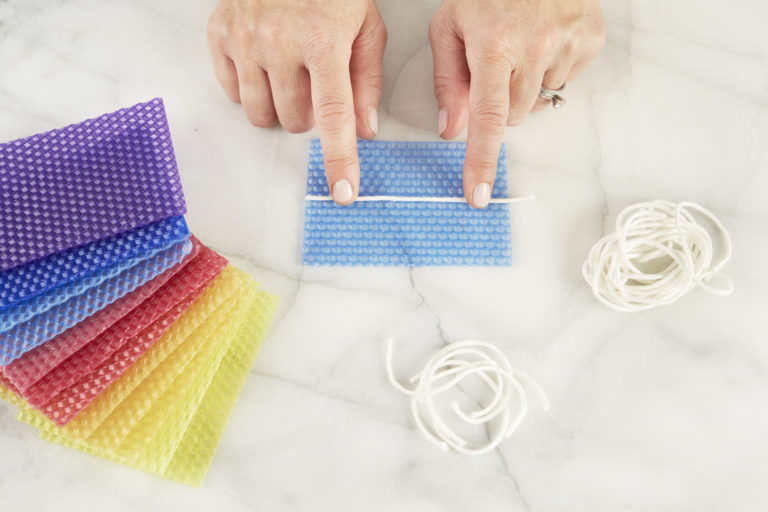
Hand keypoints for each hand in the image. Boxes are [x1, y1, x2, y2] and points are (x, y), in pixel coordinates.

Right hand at [207, 0, 386, 204]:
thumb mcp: (365, 27)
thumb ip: (367, 81)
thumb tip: (365, 130)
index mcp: (324, 41)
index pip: (334, 116)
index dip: (339, 159)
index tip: (343, 191)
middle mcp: (279, 43)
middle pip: (294, 121)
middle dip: (308, 114)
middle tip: (313, 84)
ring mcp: (245, 39)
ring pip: (260, 114)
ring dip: (278, 106)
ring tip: (288, 74)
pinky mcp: (220, 33)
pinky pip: (230, 91)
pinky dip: (248, 87)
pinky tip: (262, 63)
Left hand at [429, 0, 604, 206]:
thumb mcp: (450, 26)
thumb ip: (448, 81)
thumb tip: (451, 131)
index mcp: (494, 43)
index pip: (487, 117)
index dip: (481, 160)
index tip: (478, 195)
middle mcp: (536, 46)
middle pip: (514, 117)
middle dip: (499, 104)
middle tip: (495, 68)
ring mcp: (569, 43)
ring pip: (540, 103)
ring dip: (526, 87)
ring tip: (522, 46)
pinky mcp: (591, 40)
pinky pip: (565, 82)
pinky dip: (550, 71)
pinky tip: (544, 42)